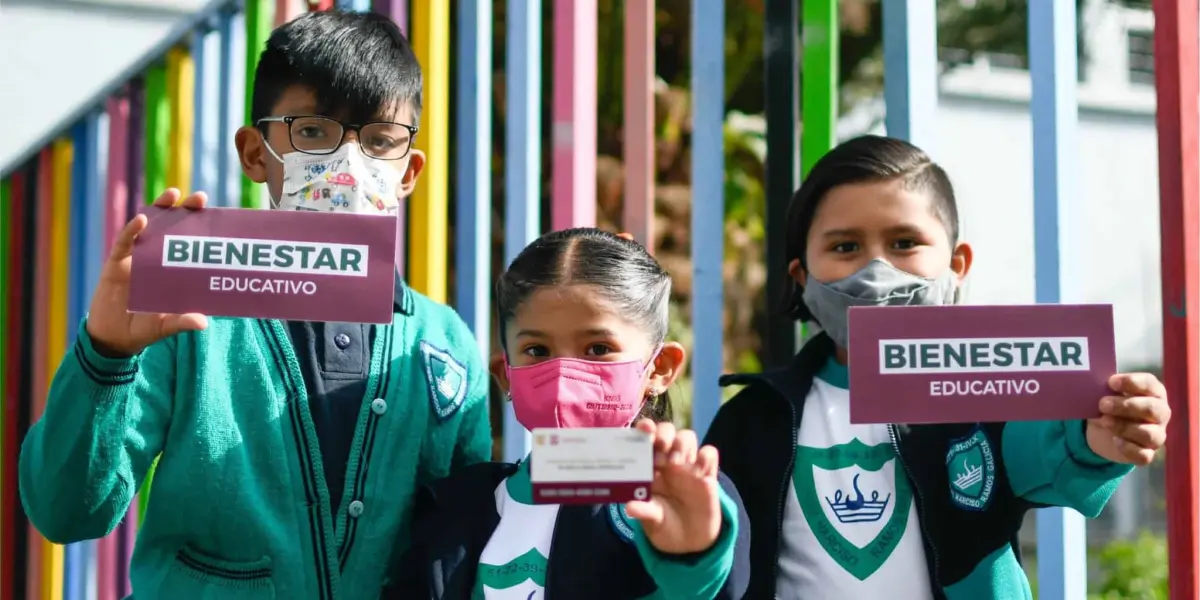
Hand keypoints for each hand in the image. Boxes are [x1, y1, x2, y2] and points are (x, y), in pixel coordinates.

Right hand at [85, 188, 209, 356]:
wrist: (113, 338)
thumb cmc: (143, 330)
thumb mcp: (164, 326)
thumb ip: (180, 321)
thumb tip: (204, 323)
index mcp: (173, 271)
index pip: (189, 245)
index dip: (200, 229)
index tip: (217, 214)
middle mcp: (157, 260)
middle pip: (172, 229)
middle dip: (186, 211)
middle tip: (200, 197)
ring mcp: (136, 259)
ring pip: (149, 228)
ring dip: (160, 209)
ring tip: (172, 194)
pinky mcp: (116, 263)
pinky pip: (124, 243)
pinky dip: (132, 230)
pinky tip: (143, 220)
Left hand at [624, 419, 722, 554]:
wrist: (689, 541)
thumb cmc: (664, 524)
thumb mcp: (652, 520)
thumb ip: (644, 511)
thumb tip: (629, 508)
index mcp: (649, 466)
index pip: (646, 438)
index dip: (645, 429)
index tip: (645, 429)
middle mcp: (667, 461)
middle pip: (667, 431)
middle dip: (664, 433)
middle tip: (661, 445)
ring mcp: (688, 465)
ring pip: (687, 437)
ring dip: (681, 443)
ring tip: (676, 463)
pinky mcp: (707, 474)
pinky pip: (709, 453)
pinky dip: (705, 456)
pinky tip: (699, 471)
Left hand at [1086, 373, 1170, 465]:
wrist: (1104, 431)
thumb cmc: (1111, 404)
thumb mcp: (1106, 394)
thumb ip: (1106, 389)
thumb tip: (1094, 386)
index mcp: (1153, 392)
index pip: (1149, 384)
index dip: (1132, 382)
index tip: (1111, 382)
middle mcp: (1160, 413)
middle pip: (1152, 408)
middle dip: (1126, 406)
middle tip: (1102, 404)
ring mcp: (1157, 434)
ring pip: (1149, 434)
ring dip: (1124, 427)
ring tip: (1105, 421)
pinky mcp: (1147, 453)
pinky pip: (1143, 455)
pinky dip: (1128, 448)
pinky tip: (1115, 440)